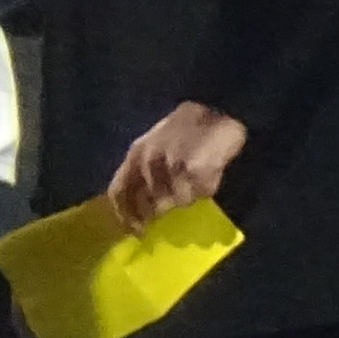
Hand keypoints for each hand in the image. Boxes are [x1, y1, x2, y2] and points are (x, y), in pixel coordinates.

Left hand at [107, 101, 245, 232]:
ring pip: (175, 201)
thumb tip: (142, 204)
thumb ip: (144, 170)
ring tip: (194, 184)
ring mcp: (171, 167)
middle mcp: (148, 162)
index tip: (133, 230)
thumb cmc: (187, 127)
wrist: (219, 107)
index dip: (124, 215)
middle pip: (146, 203)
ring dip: (183, 199)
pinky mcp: (195, 170)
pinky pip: (198, 193)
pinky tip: (209, 178)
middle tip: (164, 219)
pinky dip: (203, 191)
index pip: (119, 192)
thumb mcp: (155, 144)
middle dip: (154, 214)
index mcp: (135, 154)